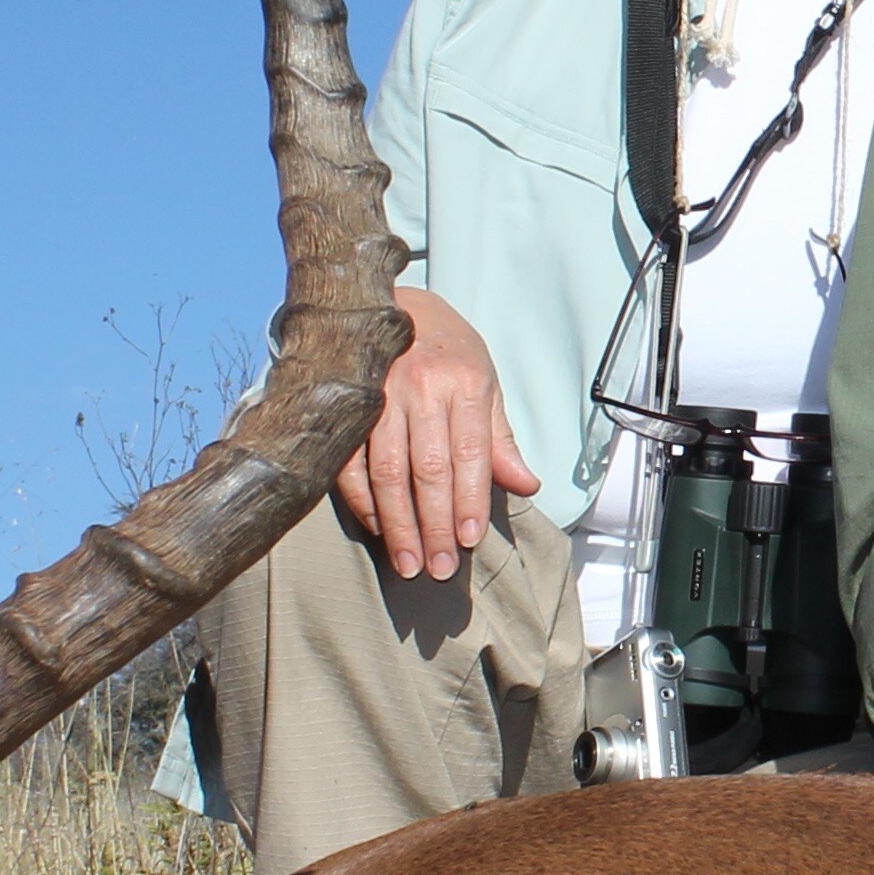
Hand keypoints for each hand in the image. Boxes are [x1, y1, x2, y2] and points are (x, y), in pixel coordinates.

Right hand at [332, 286, 538, 580]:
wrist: (396, 304)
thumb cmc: (450, 352)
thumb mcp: (486, 383)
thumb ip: (500, 439)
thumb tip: (526, 486)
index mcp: (465, 382)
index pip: (471, 454)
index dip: (470, 502)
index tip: (470, 543)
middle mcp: (422, 387)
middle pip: (428, 469)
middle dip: (435, 526)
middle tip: (441, 570)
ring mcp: (379, 395)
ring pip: (388, 471)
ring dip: (398, 524)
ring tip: (409, 564)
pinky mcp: (347, 404)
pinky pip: (350, 461)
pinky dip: (363, 500)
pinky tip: (378, 528)